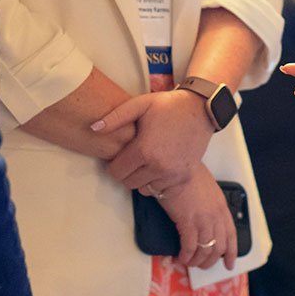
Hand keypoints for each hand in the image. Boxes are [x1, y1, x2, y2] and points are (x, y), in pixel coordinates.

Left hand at [93, 89, 213, 191]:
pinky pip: (161, 190)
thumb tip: (93, 128)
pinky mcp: (184, 177)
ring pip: (144, 189)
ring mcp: (173, 175)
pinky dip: (157, 182)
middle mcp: (159, 167)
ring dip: (141, 178)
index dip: (113, 164)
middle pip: (128, 183)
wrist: (201, 109)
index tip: (119, 155)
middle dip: (126, 172)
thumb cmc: (168, 105)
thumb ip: (115, 118)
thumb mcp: (140, 104)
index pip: (116, 172)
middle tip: (132, 157)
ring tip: (146, 160)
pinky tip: (159, 166)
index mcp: (145, 150)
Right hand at [157, 163, 237, 269]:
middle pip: (219, 247)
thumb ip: (209, 205)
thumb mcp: (207, 189)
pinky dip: (186, 256)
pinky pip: (190, 248)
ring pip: (205, 251)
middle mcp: (216, 216)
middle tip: (202, 266)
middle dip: (210, 261)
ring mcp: (204, 220)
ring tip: (189, 263)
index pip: (231, 235)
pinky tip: (180, 257)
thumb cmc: (188, 173)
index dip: (231, 253)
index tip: (229, 264)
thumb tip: (202, 217)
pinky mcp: (188, 223)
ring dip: (197, 261)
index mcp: (222, 207)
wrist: (177, 166)